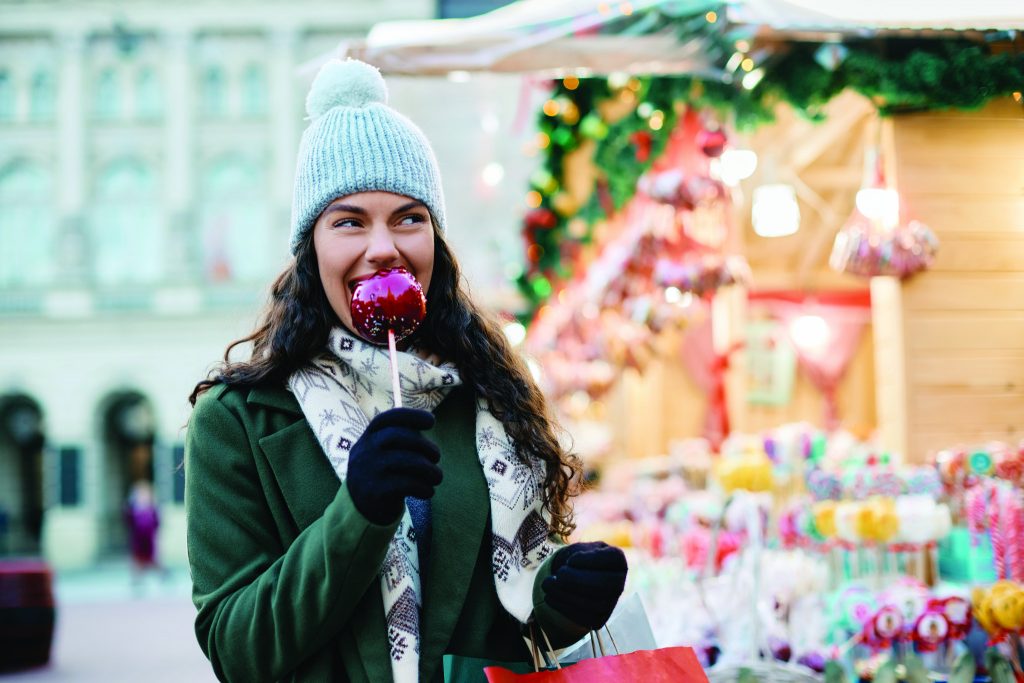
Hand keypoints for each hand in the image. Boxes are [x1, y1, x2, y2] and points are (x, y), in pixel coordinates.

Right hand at [345, 408, 441, 524]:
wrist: (361, 509)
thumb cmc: (382, 474)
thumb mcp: (383, 453)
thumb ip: (402, 438)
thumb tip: (430, 420)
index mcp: (368, 437)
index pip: (386, 418)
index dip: (411, 416)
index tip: (432, 421)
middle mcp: (364, 451)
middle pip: (398, 436)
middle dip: (424, 444)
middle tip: (437, 456)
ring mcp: (368, 471)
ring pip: (406, 460)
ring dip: (429, 469)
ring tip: (437, 477)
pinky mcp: (375, 492)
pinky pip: (406, 484)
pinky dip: (423, 487)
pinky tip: (428, 491)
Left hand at [541, 541, 626, 630]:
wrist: (580, 579)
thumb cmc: (581, 559)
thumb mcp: (581, 548)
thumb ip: (578, 553)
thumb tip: (570, 566)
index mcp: (618, 560)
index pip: (612, 559)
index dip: (589, 560)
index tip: (571, 560)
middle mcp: (620, 583)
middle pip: (604, 584)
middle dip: (576, 579)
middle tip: (559, 574)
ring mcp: (611, 604)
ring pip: (592, 604)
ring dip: (565, 594)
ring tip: (547, 584)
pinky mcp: (599, 620)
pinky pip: (583, 617)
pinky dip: (563, 607)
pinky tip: (550, 597)